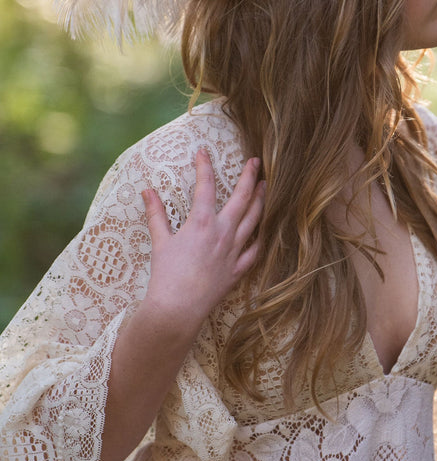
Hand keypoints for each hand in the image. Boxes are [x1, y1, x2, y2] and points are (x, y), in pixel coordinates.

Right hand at [141, 148, 264, 334]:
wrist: (178, 308)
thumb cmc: (166, 275)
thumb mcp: (159, 241)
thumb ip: (156, 214)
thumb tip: (147, 191)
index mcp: (202, 222)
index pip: (206, 186)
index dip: (205, 166)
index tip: (204, 152)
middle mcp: (223, 232)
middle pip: (242, 197)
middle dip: (250, 176)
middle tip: (256, 161)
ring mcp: (234, 250)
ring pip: (254, 219)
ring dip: (261, 200)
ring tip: (266, 186)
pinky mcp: (238, 269)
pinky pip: (256, 249)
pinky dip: (261, 236)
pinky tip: (263, 228)